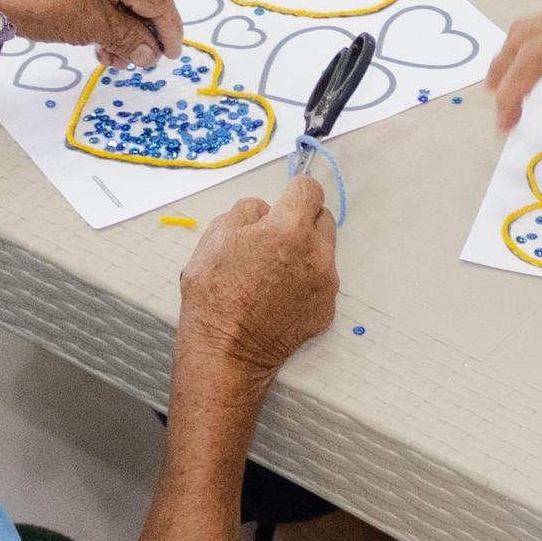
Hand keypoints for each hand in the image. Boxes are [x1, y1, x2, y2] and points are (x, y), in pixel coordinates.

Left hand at [0, 0, 182, 64]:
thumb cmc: (41, 3)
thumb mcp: (93, 28)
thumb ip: (129, 40)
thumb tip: (149, 54)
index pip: (159, 0)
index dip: (167, 31)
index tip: (170, 55)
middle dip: (139, 34)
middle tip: (135, 62)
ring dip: (121, 31)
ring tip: (111, 57)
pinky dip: (105, 18)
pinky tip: (99, 43)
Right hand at [175, 172, 337, 380]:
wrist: (226, 351)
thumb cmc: (215, 295)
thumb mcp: (216, 236)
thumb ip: (247, 211)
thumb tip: (264, 211)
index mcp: (290, 228)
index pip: (309, 189)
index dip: (294, 190)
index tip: (285, 199)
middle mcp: (317, 254)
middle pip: (322, 218)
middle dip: (302, 220)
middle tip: (273, 238)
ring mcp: (326, 284)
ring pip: (324, 251)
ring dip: (305, 251)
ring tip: (272, 271)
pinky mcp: (326, 310)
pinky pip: (321, 282)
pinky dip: (306, 282)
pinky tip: (278, 296)